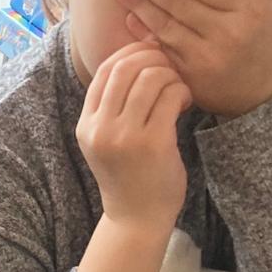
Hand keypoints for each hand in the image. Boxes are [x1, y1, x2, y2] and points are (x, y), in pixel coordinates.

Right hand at [76, 43, 191, 232]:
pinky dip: (182, 92)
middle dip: (154, 59)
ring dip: (171, 76)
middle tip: (170, 72)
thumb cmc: (128, 176)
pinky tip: (185, 104)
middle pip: (126, 67)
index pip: (105, 69)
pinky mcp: (152, 144)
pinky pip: (170, 96)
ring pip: (151, 77)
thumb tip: (140, 51)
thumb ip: (114, 105)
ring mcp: (125, 137)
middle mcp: (101, 129)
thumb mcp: (108, 141)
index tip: (152, 57)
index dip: (131, 53)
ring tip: (178, 91)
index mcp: (86, 125)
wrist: (136, 220)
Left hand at [114, 0, 271, 116]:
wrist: (264, 101)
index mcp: (251, 11)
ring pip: (167, 27)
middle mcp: (226, 35)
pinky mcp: (189, 78)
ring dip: (140, 4)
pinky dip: (144, 34)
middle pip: (181, 4)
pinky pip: (162, 51)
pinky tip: (129, 15)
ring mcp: (205, 60)